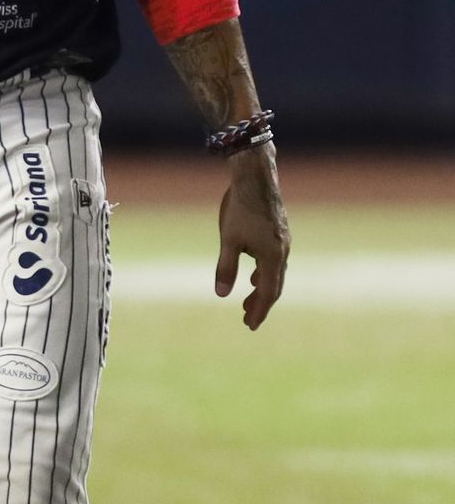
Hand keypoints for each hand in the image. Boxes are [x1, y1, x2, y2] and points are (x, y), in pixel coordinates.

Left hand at [215, 146, 288, 329]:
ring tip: (247, 300)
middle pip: (274, 286)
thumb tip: (221, 294)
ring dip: (262, 289)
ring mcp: (283, 242)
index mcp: (272, 257)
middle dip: (260, 304)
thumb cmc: (240, 208)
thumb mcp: (228, 240)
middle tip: (247, 320)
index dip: (258, 311)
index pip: (267, 293)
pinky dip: (264, 273)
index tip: (250, 325)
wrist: (255, 178)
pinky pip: (274, 261)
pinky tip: (254, 275)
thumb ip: (226, 267)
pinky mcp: (279, 233)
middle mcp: (282, 252)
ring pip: (274, 273)